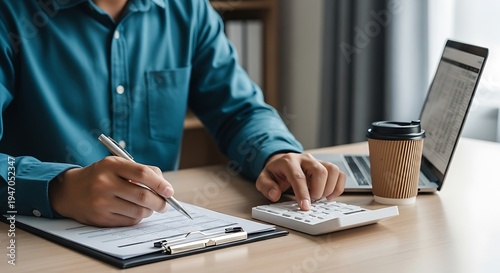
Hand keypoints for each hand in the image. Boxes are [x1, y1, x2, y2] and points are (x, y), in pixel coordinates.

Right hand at [49, 156, 173, 226]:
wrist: (69, 191)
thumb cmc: (100, 176)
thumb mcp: (116, 165)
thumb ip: (141, 171)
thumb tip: (165, 186)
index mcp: (111, 165)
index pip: (142, 174)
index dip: (160, 183)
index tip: (170, 191)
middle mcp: (105, 183)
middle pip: (143, 196)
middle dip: (160, 202)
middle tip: (165, 204)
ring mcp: (101, 202)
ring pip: (138, 212)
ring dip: (149, 211)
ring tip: (148, 207)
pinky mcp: (100, 218)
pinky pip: (129, 221)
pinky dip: (137, 218)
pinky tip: (133, 211)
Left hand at [256, 153, 345, 209]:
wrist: (282, 163)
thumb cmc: (275, 173)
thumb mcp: (264, 179)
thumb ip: (266, 187)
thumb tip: (275, 195)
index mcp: (289, 161)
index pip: (298, 176)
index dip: (303, 193)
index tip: (305, 206)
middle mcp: (305, 159)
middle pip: (320, 171)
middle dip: (318, 191)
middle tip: (312, 201)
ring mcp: (317, 161)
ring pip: (333, 170)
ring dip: (329, 188)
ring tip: (320, 198)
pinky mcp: (326, 166)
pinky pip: (339, 174)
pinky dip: (338, 187)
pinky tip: (329, 196)